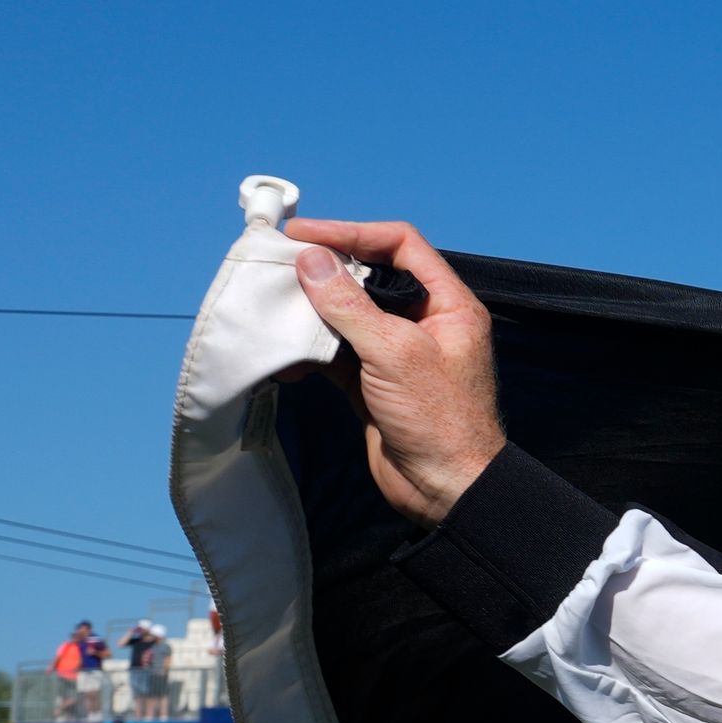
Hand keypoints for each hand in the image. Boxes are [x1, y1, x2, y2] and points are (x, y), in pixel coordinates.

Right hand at [282, 220, 504, 525]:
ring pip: (347, 314)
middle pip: (369, 276)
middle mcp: (425, 322)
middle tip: (279, 265)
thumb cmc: (439, 420)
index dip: (353, 233)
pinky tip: (284, 354)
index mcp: (448, 305)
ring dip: (310, 310)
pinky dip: (309, 350)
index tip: (305, 234)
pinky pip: (335, 352)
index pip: (400, 245)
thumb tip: (311, 260)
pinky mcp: (373, 381)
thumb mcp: (394, 352)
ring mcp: (397, 352)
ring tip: (273, 304)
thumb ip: (350, 304)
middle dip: (324, 270)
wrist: (446, 489)